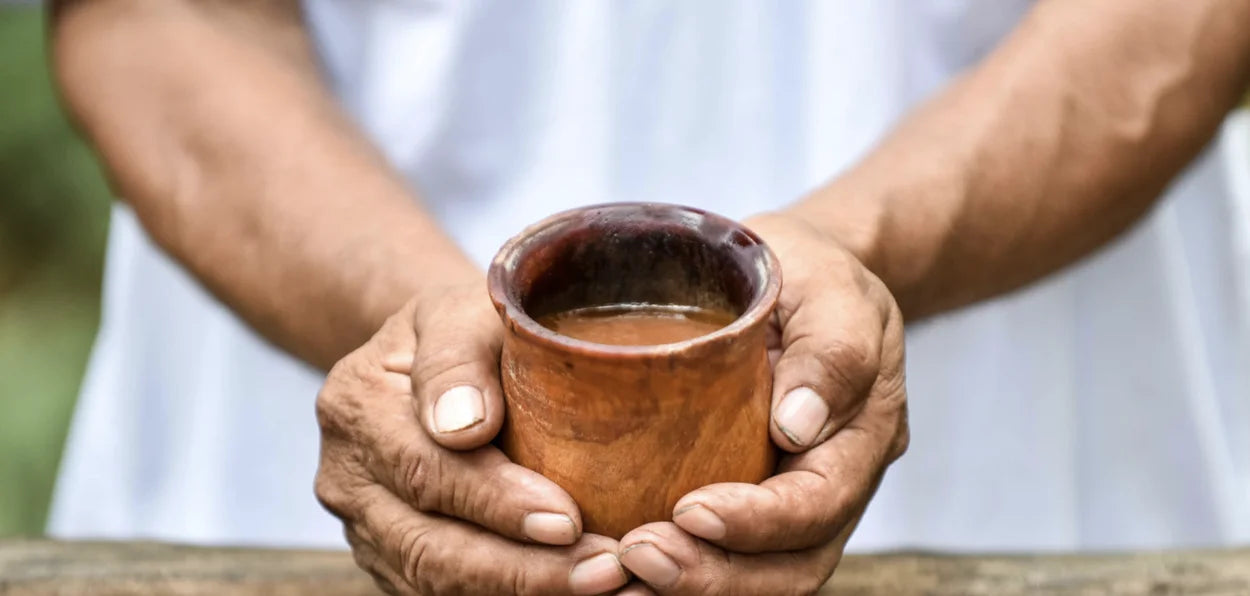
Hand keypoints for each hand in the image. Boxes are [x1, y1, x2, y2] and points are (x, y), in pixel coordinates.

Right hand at [314, 284, 628, 594]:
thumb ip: (457, 357)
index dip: (496, 502)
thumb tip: (463, 426)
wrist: (433, 351)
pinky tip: (567, 585)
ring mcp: (364, 524)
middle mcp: (347, 476)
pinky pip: (440, 592)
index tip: (568, 519)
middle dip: (520, 569)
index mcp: (356, 404)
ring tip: (600, 583)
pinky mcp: (391, 557)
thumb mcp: (460, 310)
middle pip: (426, 545)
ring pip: (432, 581)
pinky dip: (504, 595)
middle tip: (605, 569)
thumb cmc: (464, 324)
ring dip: (519, 590)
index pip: (426, 469)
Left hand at [615, 213, 909, 594]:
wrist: (802, 274)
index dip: (760, 523)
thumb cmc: (812, 273)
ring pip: (763, 576)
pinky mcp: (755, 496)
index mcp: (864, 433)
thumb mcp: (832, 286)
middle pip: (793, 565)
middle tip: (638, 556)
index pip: (820, 504)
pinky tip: (623, 568)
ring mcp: (798, 497)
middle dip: (717, 576)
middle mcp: (836, 480)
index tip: (690, 511)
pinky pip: (730, 556)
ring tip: (621, 574)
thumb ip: (830, 351)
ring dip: (695, 585)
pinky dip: (683, 571)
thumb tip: (798, 428)